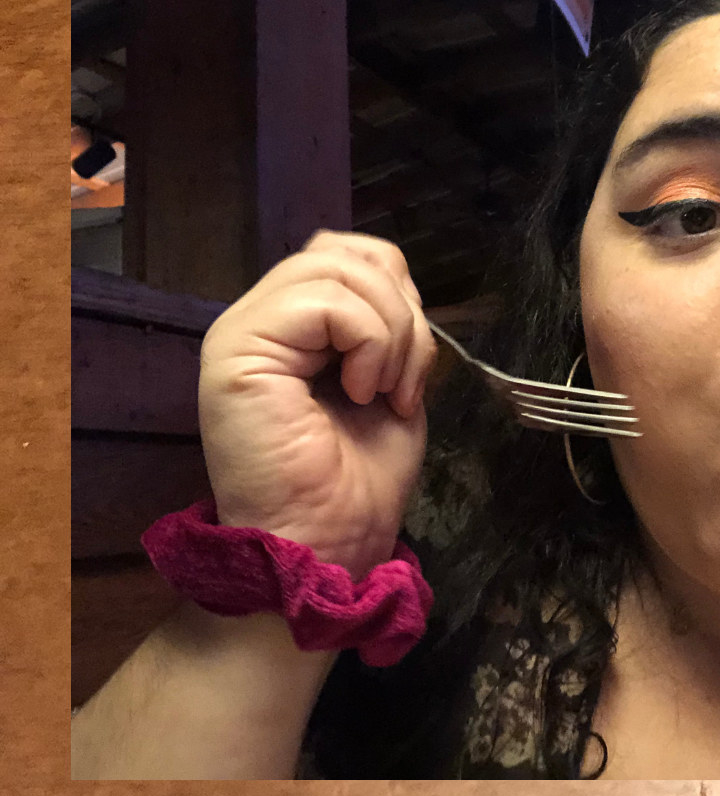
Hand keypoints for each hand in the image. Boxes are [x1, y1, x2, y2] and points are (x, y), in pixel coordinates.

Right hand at [195, 231, 436, 577]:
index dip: (397, 289)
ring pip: (337, 267)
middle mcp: (256, 319)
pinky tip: (363, 392)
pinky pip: (324, 301)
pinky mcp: (235, 353)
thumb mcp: (388, 377)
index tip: (409, 360)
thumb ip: (383, 322)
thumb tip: (397, 281)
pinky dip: (370, 341)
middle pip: (345, 251)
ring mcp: (239, 333)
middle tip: (404, 380)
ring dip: (391, 329)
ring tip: (385, 390)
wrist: (325, 543)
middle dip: (401, 308)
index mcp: (289, 325)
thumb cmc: (356, 478)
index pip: (347, 252)